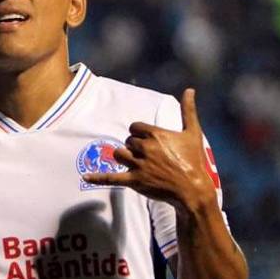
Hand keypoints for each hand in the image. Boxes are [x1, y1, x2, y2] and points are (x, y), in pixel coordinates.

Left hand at [82, 88, 216, 213]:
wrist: (192, 188)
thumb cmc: (194, 160)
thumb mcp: (192, 133)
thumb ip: (188, 110)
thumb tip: (189, 90)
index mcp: (155, 134)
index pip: (135, 127)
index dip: (140, 133)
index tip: (148, 140)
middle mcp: (144, 148)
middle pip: (128, 141)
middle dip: (135, 147)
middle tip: (149, 156)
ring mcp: (138, 165)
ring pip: (119, 154)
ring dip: (124, 156)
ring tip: (135, 162)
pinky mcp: (134, 181)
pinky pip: (111, 178)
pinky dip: (97, 177)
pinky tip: (85, 177)